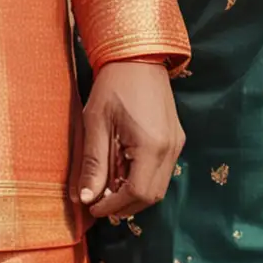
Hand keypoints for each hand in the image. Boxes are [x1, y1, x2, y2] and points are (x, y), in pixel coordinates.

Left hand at [72, 61, 184, 220]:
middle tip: (98, 201)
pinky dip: (142, 179)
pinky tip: (122, 171)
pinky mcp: (175, 138)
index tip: (93, 206)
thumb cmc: (114, 85)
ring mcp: (176, 143)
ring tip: (108, 187)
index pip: (137, 193)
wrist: (138, 56)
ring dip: (134, 194)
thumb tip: (86, 197)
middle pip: (151, 196)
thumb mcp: (96, 123)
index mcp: (151, 145)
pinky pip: (161, 171)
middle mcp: (170, 148)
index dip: (114, 206)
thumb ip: (93, 163)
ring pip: (158, 186)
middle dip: (124, 205)